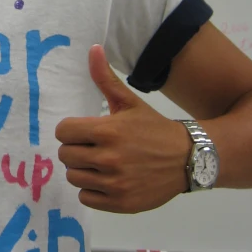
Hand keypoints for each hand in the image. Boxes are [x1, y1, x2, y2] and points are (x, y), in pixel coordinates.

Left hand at [56, 45, 190, 212]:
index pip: (63, 132)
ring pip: (74, 177)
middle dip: (76, 150)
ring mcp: (115, 183)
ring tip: (101, 164)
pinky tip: (107, 180)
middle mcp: (109, 158)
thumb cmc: (153, 128)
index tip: (84, 132)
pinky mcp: (120, 203)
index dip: (71, 131)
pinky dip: (92, 190)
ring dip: (83, 171)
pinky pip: (86, 198)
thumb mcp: (129, 102)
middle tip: (93, 148)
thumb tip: (93, 48)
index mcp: (107, 131)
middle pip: (65, 156)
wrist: (189, 158)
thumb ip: (105, 78)